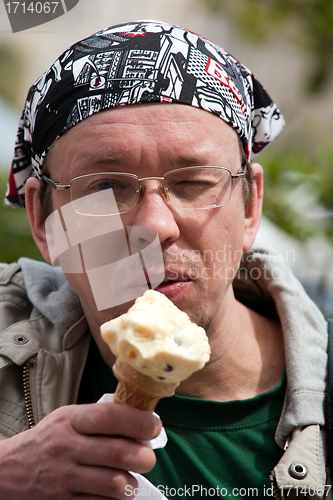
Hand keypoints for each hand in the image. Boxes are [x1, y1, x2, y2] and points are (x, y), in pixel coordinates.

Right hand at [0, 403, 161, 498]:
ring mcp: (64, 478)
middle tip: (149, 456)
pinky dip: (116, 499)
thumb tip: (140, 423)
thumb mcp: (68, 418)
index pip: (110, 416)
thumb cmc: (48, 439)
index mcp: (70, 420)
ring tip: (131, 475)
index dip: (139, 421)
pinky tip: (115, 490)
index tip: (155, 426)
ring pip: (114, 483)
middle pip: (118, 452)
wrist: (8, 470)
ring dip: (132, 481)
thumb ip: (99, 418)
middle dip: (144, 455)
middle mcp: (66, 447)